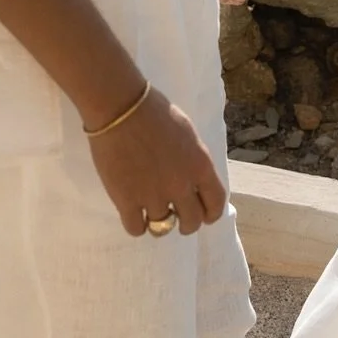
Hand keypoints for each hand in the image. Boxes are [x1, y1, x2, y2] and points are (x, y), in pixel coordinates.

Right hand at [87, 84, 226, 236]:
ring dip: (159, 223)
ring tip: (151, 212)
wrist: (121, 108)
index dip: (210, 214)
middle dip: (186, 223)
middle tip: (176, 216)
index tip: (204, 216)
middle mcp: (181, 185)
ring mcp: (153, 195)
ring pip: (163, 228)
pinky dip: (136, 225)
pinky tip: (134, 214)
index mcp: (200, 165)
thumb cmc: (155, 112)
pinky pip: (136, 229)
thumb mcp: (187, 135)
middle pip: (192, 221)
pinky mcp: (126, 200)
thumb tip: (193, 181)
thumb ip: (193, 162)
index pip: (216, 204)